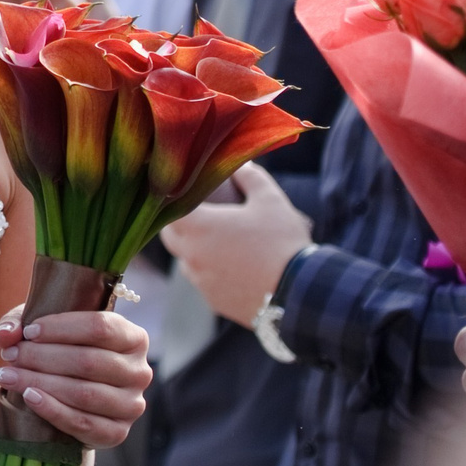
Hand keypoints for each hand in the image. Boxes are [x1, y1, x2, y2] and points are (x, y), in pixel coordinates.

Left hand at [0, 306, 150, 447]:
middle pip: (89, 361)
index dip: (61, 328)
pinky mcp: (118, 433)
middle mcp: (139, 371)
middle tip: (11, 355)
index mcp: (133, 338)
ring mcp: (131, 405)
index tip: (29, 331)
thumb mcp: (45, 329)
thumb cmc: (62, 351)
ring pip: (85, 393)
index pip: (100, 327)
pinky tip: (28, 397)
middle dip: (42, 357)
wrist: (72, 398)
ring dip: (40, 383)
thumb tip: (5, 335)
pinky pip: (83, 423)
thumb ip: (21, 324)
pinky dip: (53, 410)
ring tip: (8, 375)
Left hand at [158, 162, 311, 324]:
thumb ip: (250, 176)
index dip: (172, 200)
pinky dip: (210, 272)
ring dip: (195, 250)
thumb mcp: (270, 199)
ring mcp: (201, 281)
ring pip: (185, 261)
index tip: (184, 194)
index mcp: (198, 227)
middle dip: (179, 224)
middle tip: (199, 215)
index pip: (166, 209)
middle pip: (170, 236)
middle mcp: (192, 255)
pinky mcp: (214, 301)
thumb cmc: (282, 242)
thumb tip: (240, 164)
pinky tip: (232, 267)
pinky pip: (202, 282)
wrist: (299, 293)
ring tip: (219, 242)